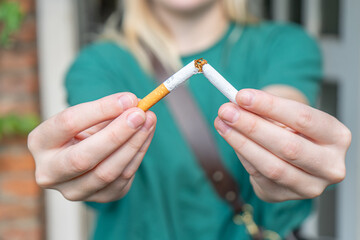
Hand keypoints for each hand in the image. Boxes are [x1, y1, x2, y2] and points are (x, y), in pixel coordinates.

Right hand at [28, 93, 156, 202]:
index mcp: (40, 142)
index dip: (101, 109)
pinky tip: (146, 136)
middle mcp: (50, 172)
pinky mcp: (98, 198)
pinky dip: (138, 154)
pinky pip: (122, 179)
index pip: (68, 123)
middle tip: (140, 114)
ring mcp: (73, 191)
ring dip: (134, 145)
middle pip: (83, 158)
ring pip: (107, 173)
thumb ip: (108, 109)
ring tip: (149, 121)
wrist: (84, 153)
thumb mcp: (89, 116)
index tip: (128, 98)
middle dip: (116, 134)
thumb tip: (135, 103)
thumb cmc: (84, 129)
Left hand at [214, 89, 350, 201]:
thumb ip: (267, 110)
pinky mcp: (286, 196)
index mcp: (336, 137)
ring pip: (271, 166)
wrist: (297, 160)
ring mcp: (309, 186)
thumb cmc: (294, 131)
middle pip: (288, 146)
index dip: (270, 106)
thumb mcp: (288, 117)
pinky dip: (242, 154)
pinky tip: (231, 138)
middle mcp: (329, 166)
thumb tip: (237, 103)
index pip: (304, 118)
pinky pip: (259, 175)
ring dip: (241, 143)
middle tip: (227, 111)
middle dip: (252, 126)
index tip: (242, 96)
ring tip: (222, 124)